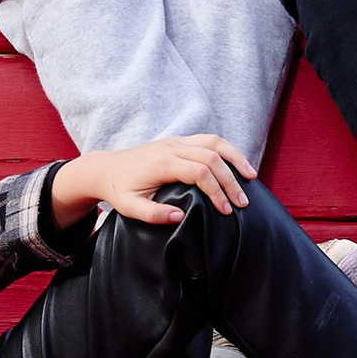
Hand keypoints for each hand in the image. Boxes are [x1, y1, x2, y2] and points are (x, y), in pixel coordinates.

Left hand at [52, 133, 252, 229]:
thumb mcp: (130, 208)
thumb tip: (181, 217)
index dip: (216, 191)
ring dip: (235, 158)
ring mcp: (176, 140)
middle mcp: (172, 147)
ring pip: (214, 142)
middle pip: (212, 157)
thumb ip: (154, 215)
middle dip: (231, 180)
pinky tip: (237, 165)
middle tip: (243, 203)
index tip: (226, 211)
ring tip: (251, 176)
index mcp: (162, 163)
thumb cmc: (119, 190)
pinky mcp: (179, 141)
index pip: (200, 173)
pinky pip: (208, 140)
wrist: (105, 168)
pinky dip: (226, 150)